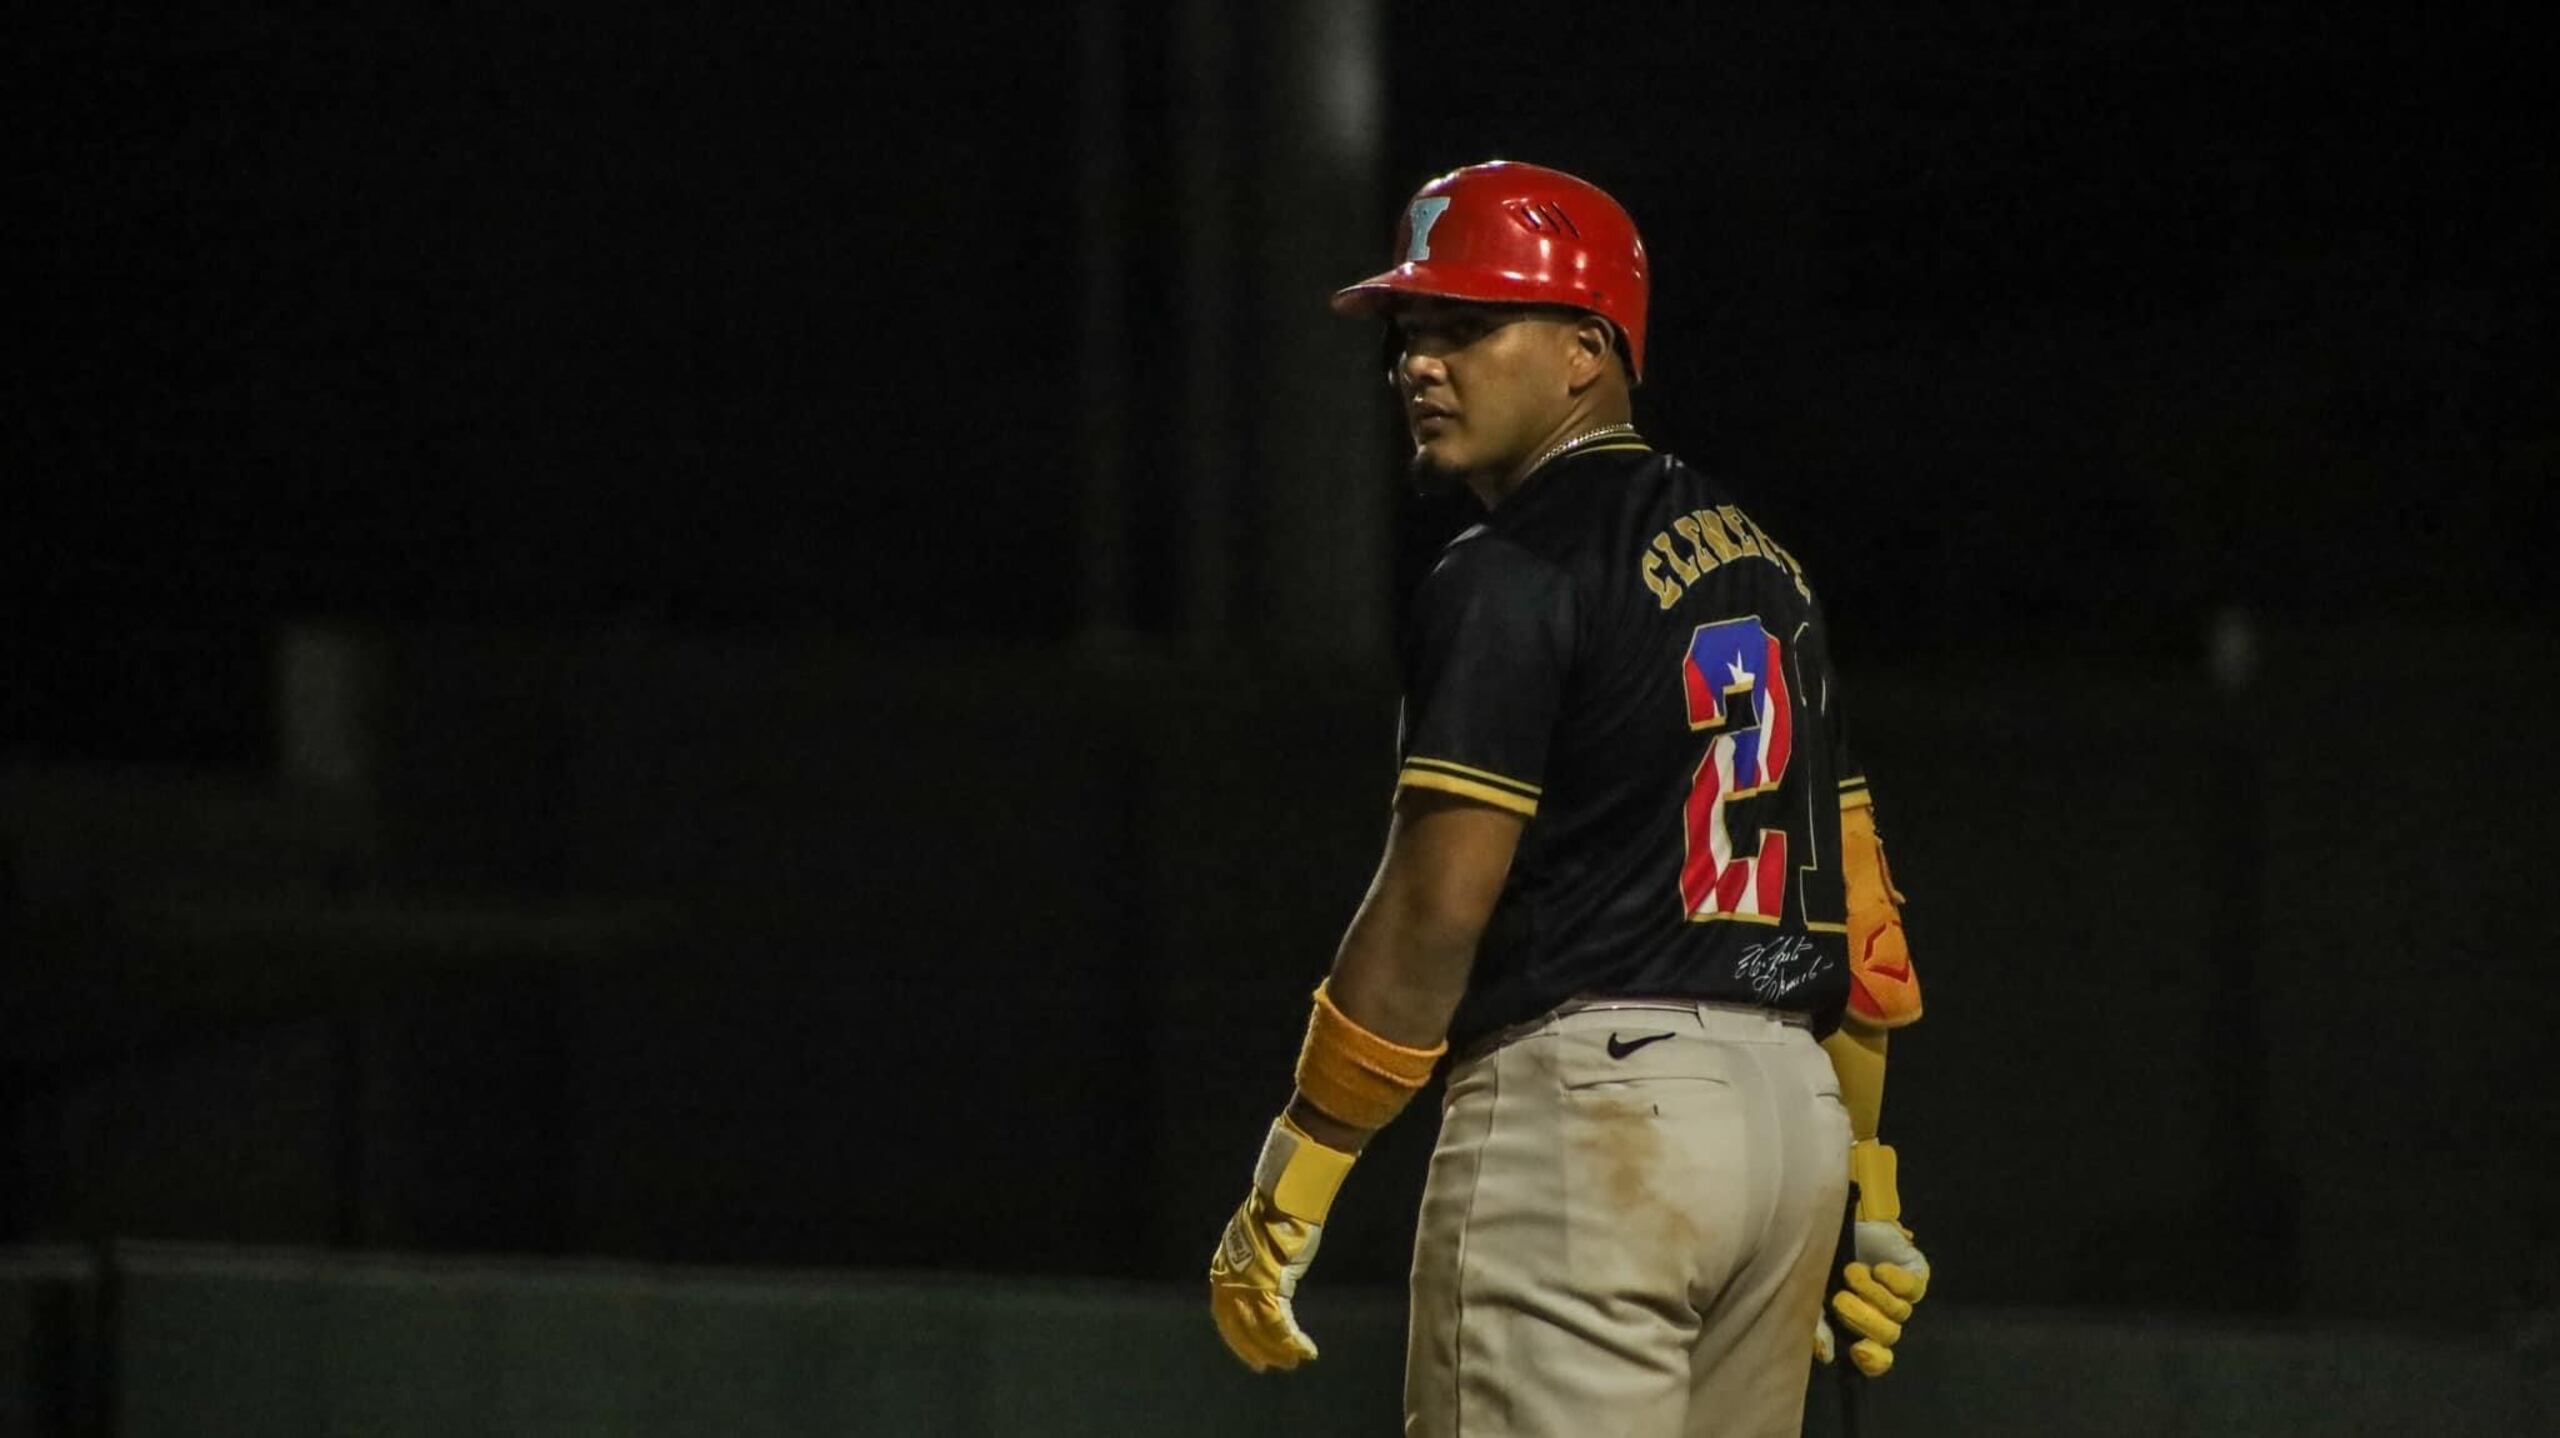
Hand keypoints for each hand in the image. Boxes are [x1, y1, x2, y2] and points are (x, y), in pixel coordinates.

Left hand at [1209, 1188, 1324, 1370]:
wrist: (1285, 1198)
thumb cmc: (1275, 1217)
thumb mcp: (1256, 1246)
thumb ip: (1253, 1269)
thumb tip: (1264, 1287)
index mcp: (1223, 1270)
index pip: (1225, 1315)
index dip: (1238, 1340)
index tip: (1252, 1356)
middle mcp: (1229, 1280)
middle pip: (1239, 1327)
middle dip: (1255, 1350)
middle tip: (1272, 1366)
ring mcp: (1248, 1284)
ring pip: (1262, 1330)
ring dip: (1279, 1349)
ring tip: (1294, 1360)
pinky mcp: (1270, 1285)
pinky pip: (1281, 1325)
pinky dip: (1294, 1341)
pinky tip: (1307, 1350)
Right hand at [1823, 1220, 1930, 1376]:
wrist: (1832, 1218)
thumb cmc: (1821, 1259)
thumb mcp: (1812, 1294)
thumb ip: (1818, 1326)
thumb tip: (1828, 1356)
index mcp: (1862, 1325)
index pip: (1878, 1359)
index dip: (1872, 1360)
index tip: (1857, 1349)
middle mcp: (1885, 1314)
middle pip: (1889, 1336)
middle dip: (1863, 1319)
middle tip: (1840, 1299)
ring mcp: (1902, 1295)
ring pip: (1900, 1313)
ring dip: (1872, 1293)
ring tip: (1852, 1272)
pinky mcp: (1916, 1272)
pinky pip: (1913, 1289)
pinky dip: (1893, 1280)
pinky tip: (1877, 1268)